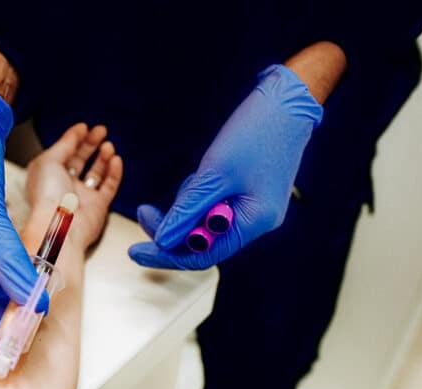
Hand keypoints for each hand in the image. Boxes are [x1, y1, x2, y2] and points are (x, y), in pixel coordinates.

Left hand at [26, 123, 122, 249]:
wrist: (60, 226)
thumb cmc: (47, 197)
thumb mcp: (49, 159)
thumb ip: (65, 144)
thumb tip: (76, 132)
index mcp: (48, 174)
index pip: (63, 152)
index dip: (74, 138)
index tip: (84, 127)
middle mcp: (64, 185)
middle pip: (80, 159)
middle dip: (90, 143)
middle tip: (100, 131)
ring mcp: (82, 196)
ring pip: (96, 172)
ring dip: (103, 157)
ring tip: (108, 145)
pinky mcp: (98, 206)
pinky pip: (109, 186)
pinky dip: (114, 172)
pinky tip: (116, 160)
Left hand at [129, 65, 322, 269]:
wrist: (285, 100)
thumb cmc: (255, 134)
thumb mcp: (214, 174)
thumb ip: (187, 210)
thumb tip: (162, 241)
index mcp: (253, 223)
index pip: (202, 255)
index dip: (166, 255)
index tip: (135, 251)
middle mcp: (255, 221)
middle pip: (202, 240)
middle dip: (172, 227)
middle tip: (144, 210)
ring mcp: (252, 206)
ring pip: (204, 219)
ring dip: (187, 205)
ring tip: (194, 176)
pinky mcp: (247, 191)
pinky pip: (213, 202)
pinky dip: (199, 193)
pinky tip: (202, 173)